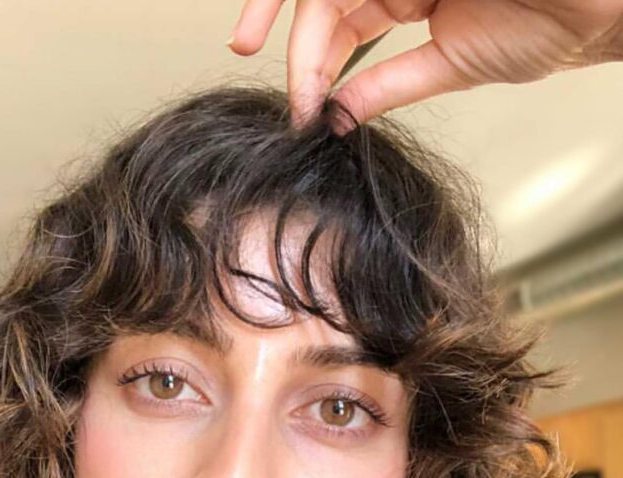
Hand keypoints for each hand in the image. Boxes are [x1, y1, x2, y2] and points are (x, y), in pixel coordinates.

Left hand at [226, 0, 622, 130]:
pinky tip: (310, 20)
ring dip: (295, 5)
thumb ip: (390, 84)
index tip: (297, 107)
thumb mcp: (452, 65)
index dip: (305, 57)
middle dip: (274, 11)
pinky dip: (331, 0)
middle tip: (242, 42)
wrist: (595, 10)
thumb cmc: (543, 28)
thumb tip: (337, 115)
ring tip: (256, 30)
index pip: (336, 20)